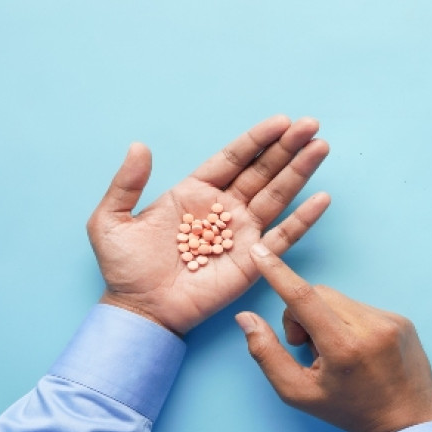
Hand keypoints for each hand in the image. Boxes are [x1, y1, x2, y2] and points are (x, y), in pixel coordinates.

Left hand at [88, 115, 329, 334]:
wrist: (138, 310)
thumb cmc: (124, 269)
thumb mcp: (111, 220)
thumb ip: (126, 183)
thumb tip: (139, 146)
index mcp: (195, 194)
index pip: (233, 159)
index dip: (257, 140)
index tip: (281, 121)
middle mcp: (223, 209)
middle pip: (262, 171)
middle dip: (287, 148)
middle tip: (311, 125)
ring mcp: (241, 234)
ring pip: (276, 195)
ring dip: (299, 172)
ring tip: (321, 147)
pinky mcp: (252, 261)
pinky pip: (282, 237)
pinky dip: (303, 219)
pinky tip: (321, 198)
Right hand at [235, 243, 431, 431]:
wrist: (405, 422)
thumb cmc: (348, 411)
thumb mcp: (298, 392)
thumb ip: (266, 353)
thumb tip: (245, 318)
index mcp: (343, 347)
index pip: (303, 297)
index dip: (277, 272)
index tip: (259, 251)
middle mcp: (370, 327)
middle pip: (317, 294)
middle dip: (302, 314)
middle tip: (306, 346)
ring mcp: (390, 320)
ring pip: (338, 299)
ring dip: (326, 318)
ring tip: (336, 352)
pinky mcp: (401, 319)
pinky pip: (360, 306)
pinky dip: (349, 322)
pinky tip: (357, 350)